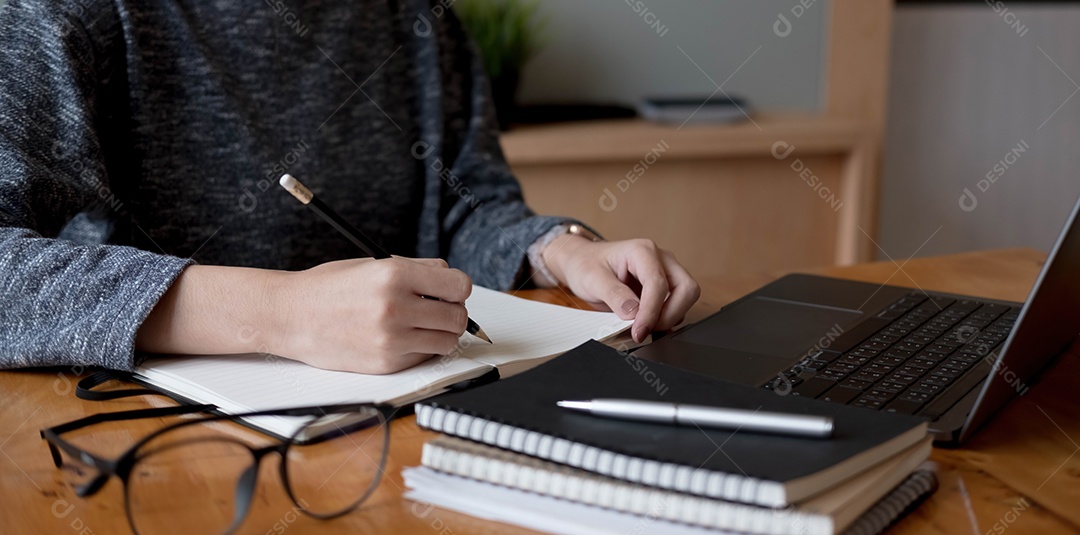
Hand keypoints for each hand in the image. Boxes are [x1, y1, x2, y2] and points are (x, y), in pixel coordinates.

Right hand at [268, 257, 471, 373]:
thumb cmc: (329, 288)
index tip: (451, 290)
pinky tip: (400, 337)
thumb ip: (416, 269)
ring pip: (446, 341)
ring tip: (421, 324)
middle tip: (438, 309)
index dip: (458, 288)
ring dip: (440, 333)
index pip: (459, 285)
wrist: (291, 316)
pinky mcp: (386, 362)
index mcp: (395, 274)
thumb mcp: (373, 264)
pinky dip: (419, 349)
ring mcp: (391, 338)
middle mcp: (396, 306)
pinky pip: (423, 357)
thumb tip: (450, 278)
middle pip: (457, 316)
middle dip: (452, 312)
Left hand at [542, 236, 699, 342]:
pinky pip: (677, 305)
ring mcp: (666, 272)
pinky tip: (647, 324)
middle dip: (670, 314)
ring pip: (686, 297)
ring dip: (669, 317)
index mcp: (642, 251)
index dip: (651, 312)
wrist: (583, 263)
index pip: (658, 284)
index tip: (639, 331)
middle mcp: (660, 259)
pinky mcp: (665, 287)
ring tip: (642, 326)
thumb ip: (614, 295)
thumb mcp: (592, 279)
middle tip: (645, 330)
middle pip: (686, 288)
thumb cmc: (587, 265)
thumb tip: (634, 314)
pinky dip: (667, 318)